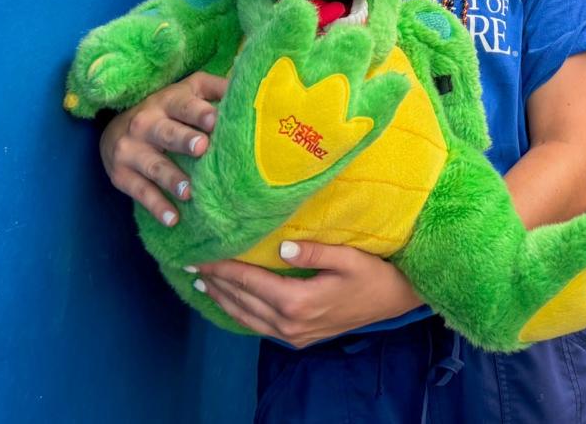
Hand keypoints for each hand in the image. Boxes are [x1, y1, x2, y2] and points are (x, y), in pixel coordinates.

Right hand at [100, 71, 226, 225]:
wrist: (115, 131)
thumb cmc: (167, 110)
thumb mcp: (188, 91)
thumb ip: (216, 88)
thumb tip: (250, 89)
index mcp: (167, 101)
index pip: (184, 105)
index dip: (200, 112)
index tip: (215, 120)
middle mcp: (146, 123)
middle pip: (167, 132)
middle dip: (183, 140)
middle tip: (202, 148)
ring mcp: (131, 150)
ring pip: (154, 166)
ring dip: (172, 179)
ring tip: (190, 192)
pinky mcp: (121, 176)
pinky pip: (140, 192)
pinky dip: (157, 207)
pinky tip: (173, 220)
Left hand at [194, 241, 422, 347]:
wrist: (394, 301)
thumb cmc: (373, 275)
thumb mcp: (348, 258)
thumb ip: (313, 251)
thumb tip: (280, 246)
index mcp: (298, 301)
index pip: (249, 282)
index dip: (223, 268)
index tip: (200, 255)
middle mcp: (290, 323)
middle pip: (242, 301)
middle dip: (215, 282)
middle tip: (190, 265)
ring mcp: (293, 335)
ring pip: (246, 317)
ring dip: (223, 300)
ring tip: (202, 283)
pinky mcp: (299, 338)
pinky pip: (260, 327)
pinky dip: (240, 314)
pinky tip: (232, 303)